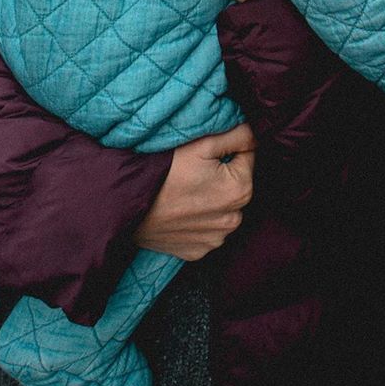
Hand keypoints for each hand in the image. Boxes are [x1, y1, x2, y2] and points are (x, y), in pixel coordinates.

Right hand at [133, 125, 255, 259]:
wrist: (129, 204)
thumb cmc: (167, 172)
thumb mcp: (204, 144)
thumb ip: (238, 136)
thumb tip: (255, 134)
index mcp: (242, 190)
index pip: (248, 158)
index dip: (228, 151)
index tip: (208, 155)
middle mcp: (234, 219)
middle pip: (237, 186)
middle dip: (223, 176)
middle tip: (195, 173)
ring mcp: (216, 239)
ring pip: (223, 210)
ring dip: (213, 200)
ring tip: (188, 192)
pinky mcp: (198, 251)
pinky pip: (208, 231)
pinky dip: (200, 221)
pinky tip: (183, 211)